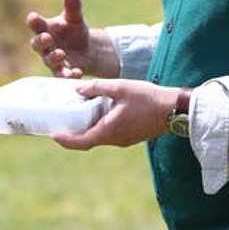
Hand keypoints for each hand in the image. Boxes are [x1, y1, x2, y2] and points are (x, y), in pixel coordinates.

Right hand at [26, 0, 118, 78]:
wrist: (87, 49)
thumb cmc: (74, 30)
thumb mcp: (75, 17)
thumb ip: (72, 6)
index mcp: (45, 29)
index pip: (36, 25)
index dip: (34, 21)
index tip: (33, 17)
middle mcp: (46, 45)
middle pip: (38, 44)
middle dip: (41, 41)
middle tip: (47, 38)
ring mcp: (53, 59)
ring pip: (49, 60)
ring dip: (54, 58)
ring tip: (61, 54)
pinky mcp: (63, 71)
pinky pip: (62, 74)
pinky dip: (68, 74)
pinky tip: (76, 72)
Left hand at [52, 79, 179, 148]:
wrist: (175, 109)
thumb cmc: (149, 98)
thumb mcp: (121, 87)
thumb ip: (98, 88)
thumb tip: (78, 90)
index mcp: (109, 131)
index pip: (81, 142)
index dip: (65, 140)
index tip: (53, 134)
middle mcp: (115, 140)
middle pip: (89, 140)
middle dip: (74, 132)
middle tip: (64, 119)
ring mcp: (124, 140)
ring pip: (100, 136)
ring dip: (89, 127)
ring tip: (80, 111)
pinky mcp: (132, 136)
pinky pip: (111, 133)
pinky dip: (101, 124)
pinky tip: (101, 110)